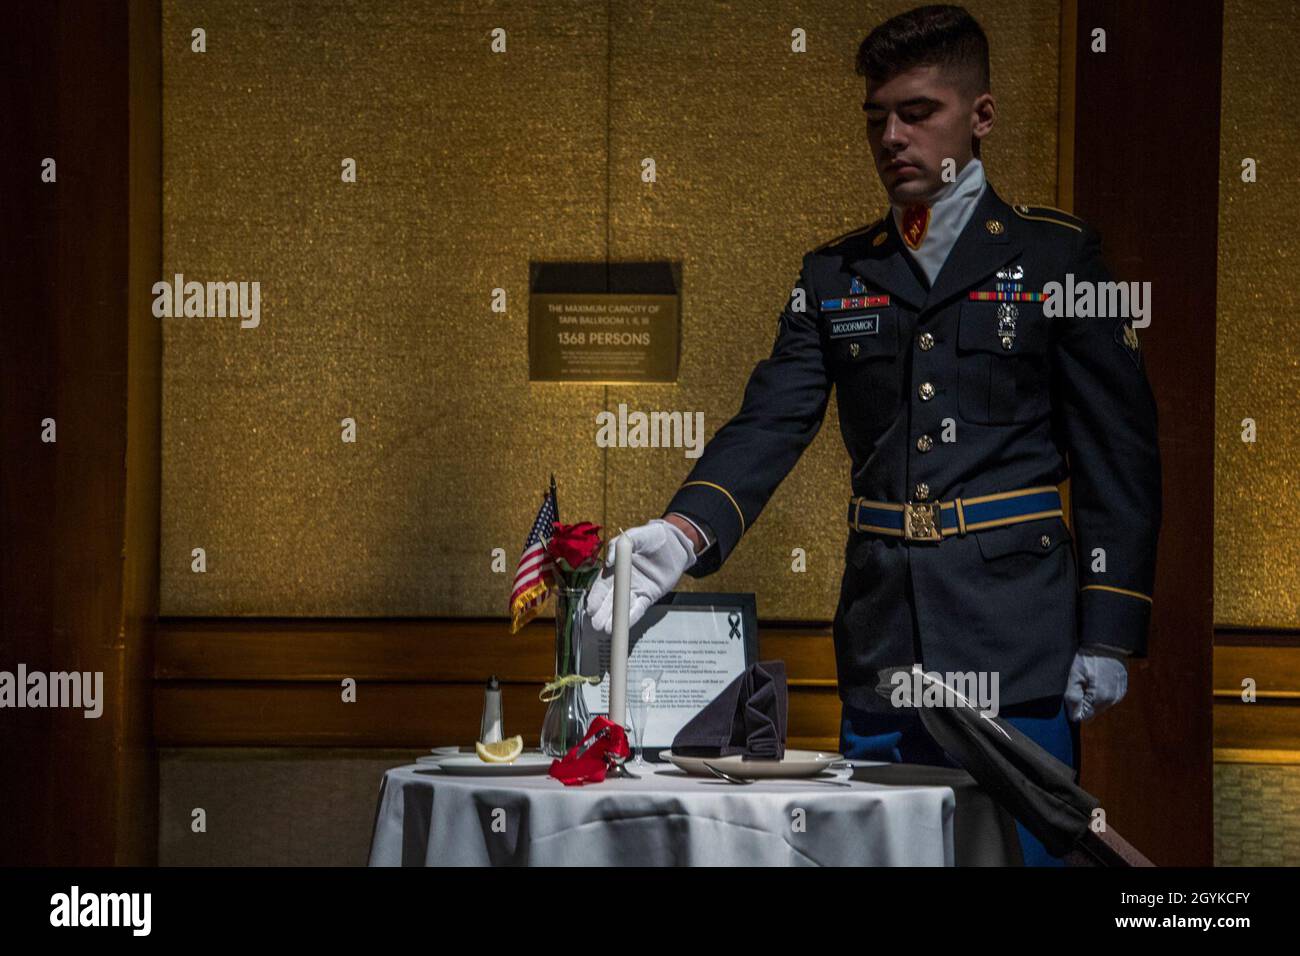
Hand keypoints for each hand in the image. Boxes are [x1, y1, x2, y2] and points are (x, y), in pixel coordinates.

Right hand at [585, 519, 695, 633]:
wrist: (676, 542)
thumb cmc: (653, 536)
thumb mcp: (635, 536)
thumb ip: (618, 546)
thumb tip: (608, 560)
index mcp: (615, 568)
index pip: (601, 585)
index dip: (596, 597)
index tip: (590, 608)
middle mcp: (623, 581)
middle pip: (609, 600)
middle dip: (602, 613)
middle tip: (595, 624)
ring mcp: (636, 589)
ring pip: (622, 607)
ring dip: (614, 618)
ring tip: (606, 629)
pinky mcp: (649, 595)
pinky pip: (639, 608)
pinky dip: (631, 617)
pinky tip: (623, 626)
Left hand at [1064, 650, 1127, 721]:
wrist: (1107, 643)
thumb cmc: (1088, 657)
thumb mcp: (1074, 675)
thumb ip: (1073, 697)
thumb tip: (1074, 717)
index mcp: (1101, 698)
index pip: (1085, 717)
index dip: (1075, 709)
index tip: (1072, 694)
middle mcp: (1113, 699)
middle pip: (1093, 711)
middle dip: (1083, 703)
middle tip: (1079, 685)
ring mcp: (1119, 694)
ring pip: (1100, 705)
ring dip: (1092, 698)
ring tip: (1088, 680)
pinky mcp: (1122, 688)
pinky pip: (1108, 697)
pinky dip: (1100, 692)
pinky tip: (1096, 679)